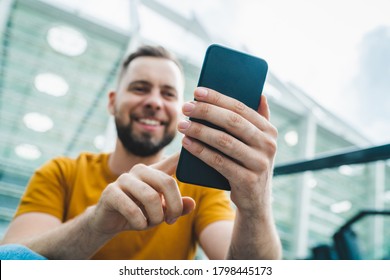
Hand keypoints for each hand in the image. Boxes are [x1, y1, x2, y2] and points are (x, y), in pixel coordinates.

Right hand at [89, 153, 195, 235]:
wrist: (109, 222)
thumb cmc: (139, 213)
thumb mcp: (162, 212)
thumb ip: (177, 208)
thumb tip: (191, 203)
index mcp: (155, 171)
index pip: (174, 159)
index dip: (186, 154)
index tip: (193, 145)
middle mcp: (140, 170)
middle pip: (167, 182)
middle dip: (174, 207)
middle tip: (171, 220)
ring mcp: (124, 179)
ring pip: (151, 197)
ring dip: (156, 217)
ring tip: (152, 223)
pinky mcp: (111, 192)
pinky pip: (132, 209)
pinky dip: (140, 222)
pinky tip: (139, 224)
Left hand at [178, 87, 276, 213]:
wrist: (255, 201)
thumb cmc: (249, 165)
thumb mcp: (258, 144)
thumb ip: (260, 120)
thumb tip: (259, 94)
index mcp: (269, 131)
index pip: (240, 108)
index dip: (218, 98)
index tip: (197, 92)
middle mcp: (268, 145)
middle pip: (232, 122)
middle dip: (206, 112)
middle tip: (185, 107)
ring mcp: (259, 163)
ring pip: (224, 141)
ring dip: (200, 130)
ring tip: (182, 125)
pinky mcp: (248, 180)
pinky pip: (219, 162)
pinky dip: (200, 151)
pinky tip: (187, 143)